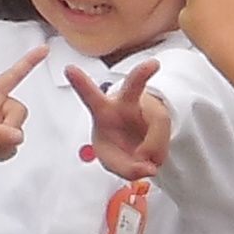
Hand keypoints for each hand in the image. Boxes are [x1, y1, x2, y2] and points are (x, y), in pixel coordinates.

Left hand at [71, 54, 173, 181]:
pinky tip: (152, 159)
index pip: (90, 95)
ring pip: (157, 123)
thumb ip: (125, 168)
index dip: (79, 82)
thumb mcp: (111, 160)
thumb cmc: (117, 144)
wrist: (139, 146)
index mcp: (104, 110)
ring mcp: (147, 108)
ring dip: (153, 150)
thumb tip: (149, 168)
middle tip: (153, 65)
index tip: (69, 69)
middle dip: (141, 74)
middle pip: (133, 84)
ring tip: (146, 164)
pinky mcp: (162, 118)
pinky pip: (164, 138)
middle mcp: (126, 103)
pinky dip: (158, 155)